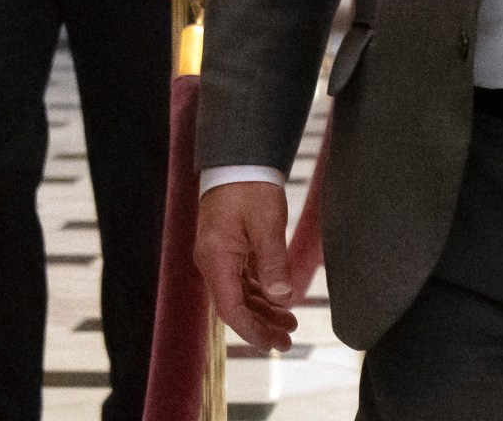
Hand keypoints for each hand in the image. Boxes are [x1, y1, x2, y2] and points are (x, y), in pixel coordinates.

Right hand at [196, 180, 299, 350]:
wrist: (239, 159)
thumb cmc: (250, 186)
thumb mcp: (267, 223)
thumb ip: (274, 262)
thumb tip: (283, 297)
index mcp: (216, 259)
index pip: (231, 309)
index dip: (253, 330)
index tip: (275, 344)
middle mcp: (212, 262)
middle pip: (234, 306)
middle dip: (261, 326)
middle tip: (288, 340)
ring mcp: (218, 256)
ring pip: (239, 294)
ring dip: (263, 310)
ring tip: (290, 323)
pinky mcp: (227, 248)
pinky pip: (242, 279)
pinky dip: (260, 292)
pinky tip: (279, 299)